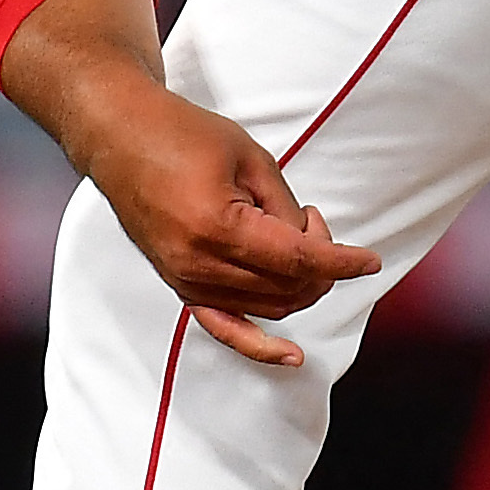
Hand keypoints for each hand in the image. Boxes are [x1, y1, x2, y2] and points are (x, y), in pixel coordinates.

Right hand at [83, 90, 381, 366]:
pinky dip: (257, 344)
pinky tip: (289, 355)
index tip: (369, 262)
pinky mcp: (179, 284)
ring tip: (291, 235)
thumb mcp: (251, 158)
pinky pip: (224, 326)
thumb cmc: (181, 134)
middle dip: (320, 264)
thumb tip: (310, 245)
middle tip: (312, 220)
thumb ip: (284, 208)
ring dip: (298, 284)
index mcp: (217, 227)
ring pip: (267, 308)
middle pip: (287, 289)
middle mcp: (198, 264)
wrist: (121, 136)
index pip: (298, 261)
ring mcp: (185, 279)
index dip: (342, 262)